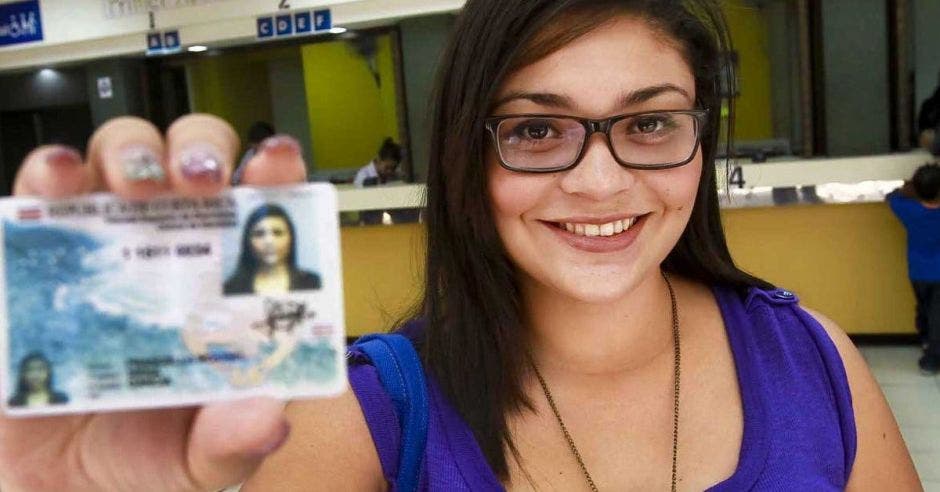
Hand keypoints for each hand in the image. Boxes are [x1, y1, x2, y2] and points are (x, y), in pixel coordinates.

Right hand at [0, 115, 306, 491]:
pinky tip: (57, 179)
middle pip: (193, 162)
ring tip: (136, 183)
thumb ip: (233, 441)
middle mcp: (170, 248)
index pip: (260, 212)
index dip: (274, 176)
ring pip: (121, 155)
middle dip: (200, 148)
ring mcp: (104, 240)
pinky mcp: (37, 248)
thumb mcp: (195, 461)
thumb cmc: (136, 455)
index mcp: (224, 287)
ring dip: (133, 150)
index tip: (278, 165)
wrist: (48, 480)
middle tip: (199, 179)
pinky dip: (49, 172)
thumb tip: (267, 417)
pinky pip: (41, 192)